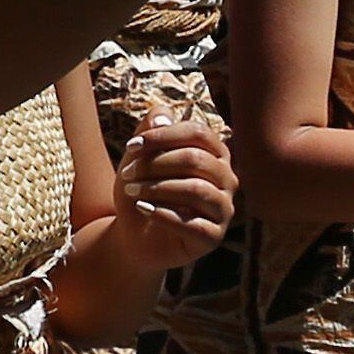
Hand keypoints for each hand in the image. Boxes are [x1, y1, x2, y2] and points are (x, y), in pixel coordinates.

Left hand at [100, 110, 235, 273]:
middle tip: (127, 173)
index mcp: (215, 154)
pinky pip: (194, 224)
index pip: (198, 133)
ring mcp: (223, 209)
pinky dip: (164, 214)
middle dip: (155, 164)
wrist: (135, 236)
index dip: (163, 136)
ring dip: (157, 188)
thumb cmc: (143, 190)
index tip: (131, 146)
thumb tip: (162, 116)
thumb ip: (150, 131)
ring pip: (196, 189)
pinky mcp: (213, 237)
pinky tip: (143, 209)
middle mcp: (226, 179)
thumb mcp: (139, 158)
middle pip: (196, 159)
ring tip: (132, 190)